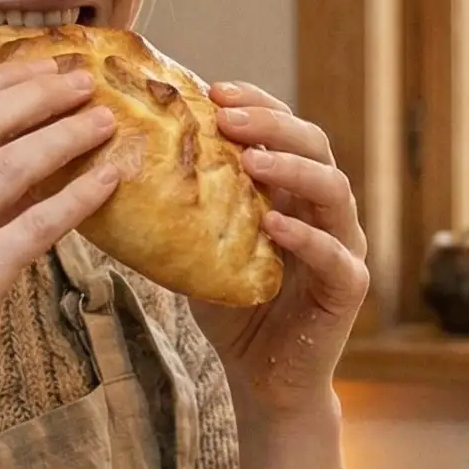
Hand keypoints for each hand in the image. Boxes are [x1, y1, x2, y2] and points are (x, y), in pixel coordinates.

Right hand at [0, 58, 124, 453]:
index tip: (48, 63)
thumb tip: (16, 147)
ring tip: (106, 121)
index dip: (4, 78)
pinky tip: (110, 180)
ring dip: (67, 134)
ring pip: (12, 164)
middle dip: (41, 92)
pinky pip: (37, 225)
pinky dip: (79, 195)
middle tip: (86, 80)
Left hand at [190, 81, 370, 417]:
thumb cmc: (234, 310)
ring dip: (292, 168)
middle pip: (315, 146)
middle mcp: (325, 211)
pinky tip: (273, 223)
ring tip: (251, 160)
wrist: (262, 380)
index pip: (286, 130)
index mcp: (294, 191)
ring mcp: (343, 247)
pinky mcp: (348, 288)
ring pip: (334, 190)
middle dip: (273, 123)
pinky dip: (306, 237)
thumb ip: (186, 209)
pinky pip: (336, 255)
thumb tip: (119, 164)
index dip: (257, 103)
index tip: (215, 89)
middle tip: (229, 115)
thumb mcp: (203, 248)